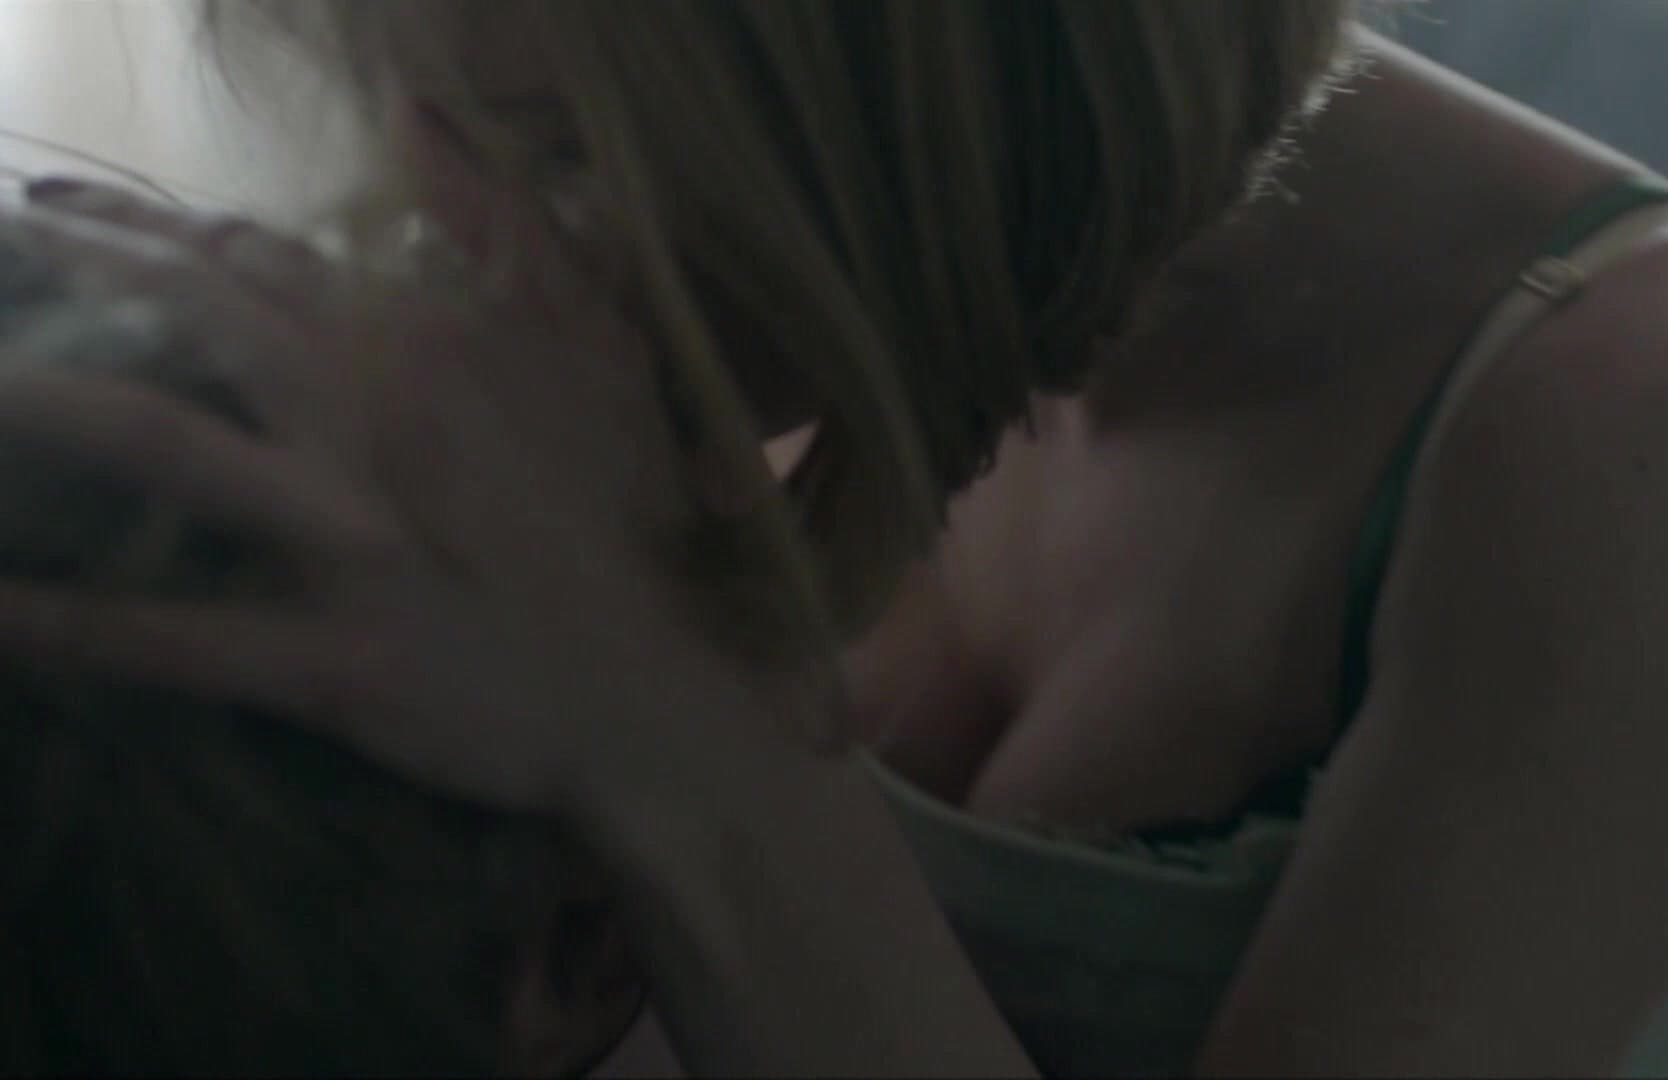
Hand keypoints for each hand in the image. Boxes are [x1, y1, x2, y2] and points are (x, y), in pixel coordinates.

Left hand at [0, 176, 832, 847]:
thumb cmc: (628, 527)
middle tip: (6, 236)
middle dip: (87, 262)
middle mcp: (376, 422)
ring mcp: (350, 538)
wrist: (657, 692)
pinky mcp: (336, 657)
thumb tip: (420, 118)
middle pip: (203, 314)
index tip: (75, 209)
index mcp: (431, 349)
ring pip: (170, 445)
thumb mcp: (603, 356)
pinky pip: (180, 641)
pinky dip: (72, 628)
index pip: (274, 259)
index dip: (164, 227)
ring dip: (42, 405)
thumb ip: (517, 231)